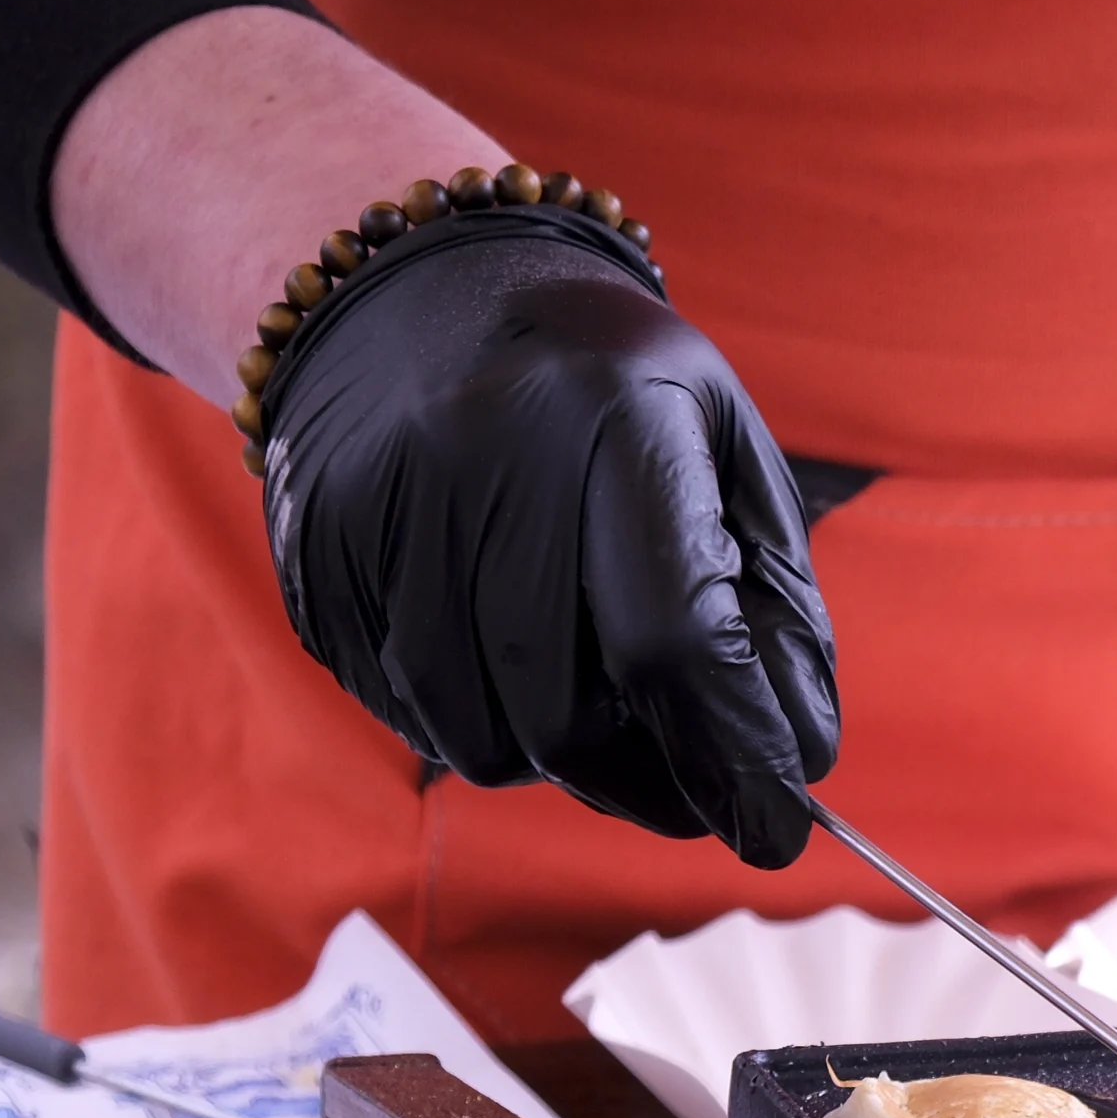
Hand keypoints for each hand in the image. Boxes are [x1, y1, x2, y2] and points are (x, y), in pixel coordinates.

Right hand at [256, 224, 838, 865]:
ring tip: (596, 686)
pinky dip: (482, 719)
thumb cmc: (606, 381)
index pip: (675, 640)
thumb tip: (802, 760)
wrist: (411, 285)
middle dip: (646, 776)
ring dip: (559, 757)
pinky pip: (409, 712)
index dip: (734, 756)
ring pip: (480, 738)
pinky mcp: (314, 559)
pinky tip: (507, 648)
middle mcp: (482, 461)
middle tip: (691, 776)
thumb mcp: (722, 447)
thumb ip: (773, 604)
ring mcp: (381, 512)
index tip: (775, 832)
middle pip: (567, 714)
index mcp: (611, 417)